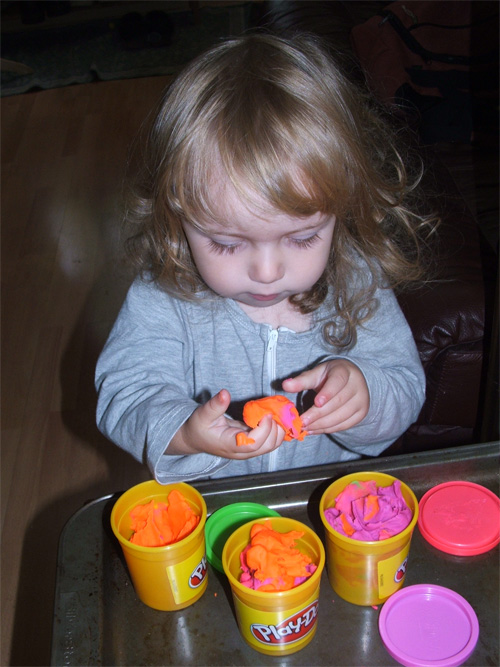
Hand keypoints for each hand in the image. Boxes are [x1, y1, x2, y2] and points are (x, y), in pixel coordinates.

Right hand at [168, 389, 285, 458]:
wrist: (196, 438)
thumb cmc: (199, 427)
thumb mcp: (203, 414)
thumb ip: (215, 405)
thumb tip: (224, 393)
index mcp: (230, 445)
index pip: (253, 444)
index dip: (264, 429)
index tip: (266, 413)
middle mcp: (242, 451)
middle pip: (267, 446)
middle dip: (275, 428)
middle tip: (274, 410)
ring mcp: (249, 449)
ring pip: (272, 444)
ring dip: (278, 429)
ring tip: (276, 411)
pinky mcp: (253, 443)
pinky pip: (270, 439)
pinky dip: (275, 428)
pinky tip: (274, 415)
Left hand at [282, 360, 368, 433]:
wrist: (351, 380)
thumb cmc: (329, 376)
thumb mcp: (317, 373)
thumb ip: (302, 380)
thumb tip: (285, 385)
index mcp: (345, 371)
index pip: (338, 382)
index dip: (328, 393)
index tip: (316, 403)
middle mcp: (357, 386)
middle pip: (338, 403)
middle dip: (318, 414)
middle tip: (302, 422)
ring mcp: (361, 401)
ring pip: (341, 416)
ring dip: (321, 425)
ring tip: (305, 428)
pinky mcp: (360, 414)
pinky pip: (344, 425)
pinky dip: (328, 429)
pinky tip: (315, 430)